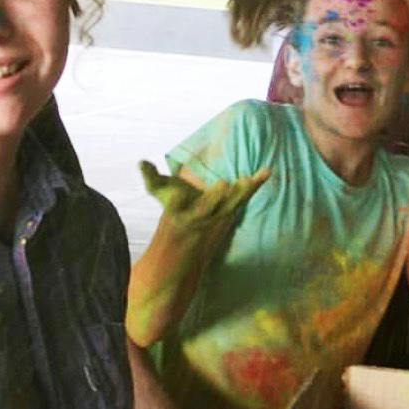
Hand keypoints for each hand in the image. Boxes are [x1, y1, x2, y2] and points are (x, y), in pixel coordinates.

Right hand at [140, 160, 270, 234]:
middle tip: (223, 184)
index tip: (178, 193)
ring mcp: (218, 217)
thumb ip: (151, 177)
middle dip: (215, 198)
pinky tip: (267, 171)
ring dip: (240, 192)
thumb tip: (142, 162)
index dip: (178, 201)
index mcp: (178, 213)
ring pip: (231, 204)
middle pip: (208, 208)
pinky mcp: (232, 211)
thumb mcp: (160, 196)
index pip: (176, 206)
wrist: (188, 246)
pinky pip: (244, 197)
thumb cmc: (173, 214)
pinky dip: (255, 184)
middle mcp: (199, 217)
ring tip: (249, 179)